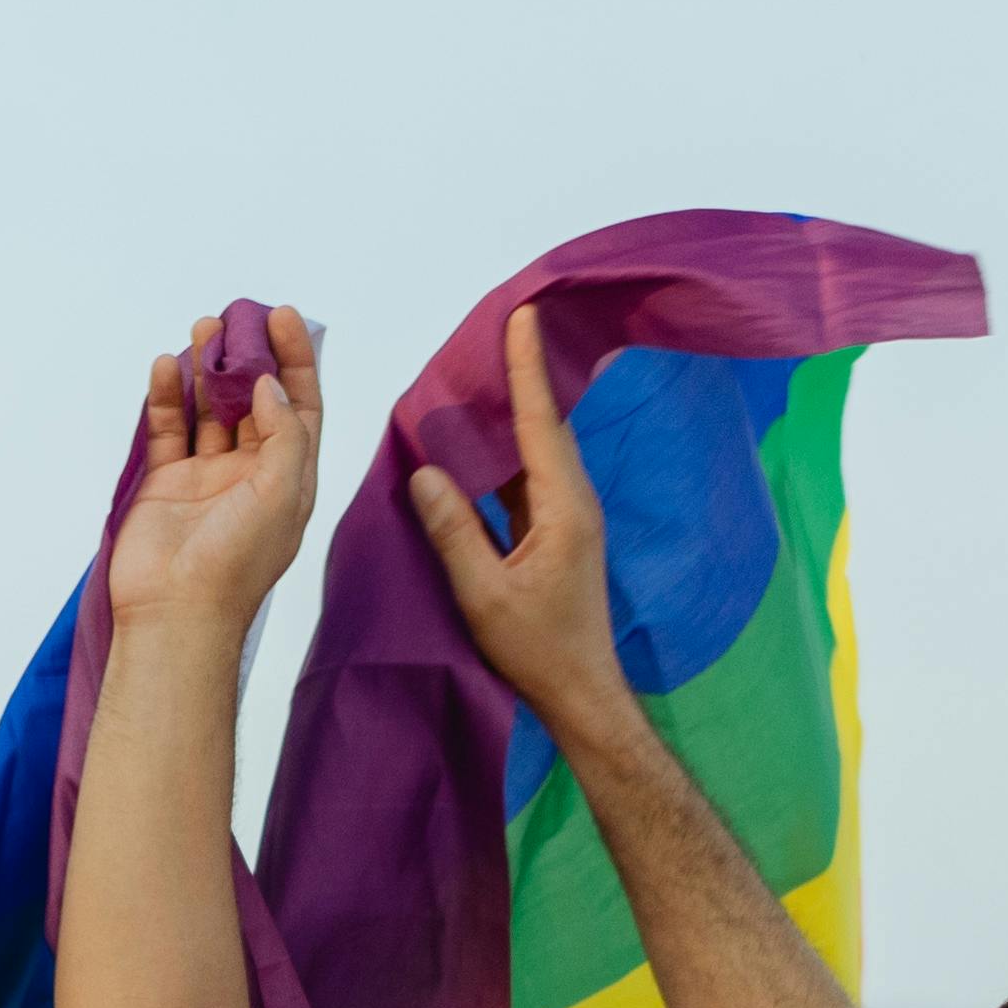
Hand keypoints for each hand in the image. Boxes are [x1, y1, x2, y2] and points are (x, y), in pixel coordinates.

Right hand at [106, 303, 324, 639]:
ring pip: (208, 410)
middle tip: (233, 319)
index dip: (295, 360)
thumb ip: (283, 434)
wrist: (177, 615)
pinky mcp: (166, 483)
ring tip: (200, 331)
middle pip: (252, 401)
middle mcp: (250, 475)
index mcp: (289, 479)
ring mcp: (206, 478)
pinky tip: (167, 368)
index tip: (281, 318)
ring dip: (205, 370)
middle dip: (245, 357)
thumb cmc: (236, 565)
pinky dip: (167, 397)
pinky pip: (168, 429)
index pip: (299, 407)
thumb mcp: (282, 494)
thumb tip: (268, 386)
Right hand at [403, 305, 633, 742]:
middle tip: (499, 327)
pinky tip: (481, 440)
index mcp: (564, 507)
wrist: (582, 692)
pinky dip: (506, 450)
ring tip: (483, 371)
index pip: (540, 421)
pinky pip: (528, 476)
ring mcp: (568, 517)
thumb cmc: (538, 649)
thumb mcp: (484, 593)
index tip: (521, 315)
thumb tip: (425, 472)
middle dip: (521, 374)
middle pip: (544, 424)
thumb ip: (454, 530)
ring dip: (513, 411)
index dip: (526, 367)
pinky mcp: (557, 534)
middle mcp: (573, 501)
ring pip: (537, 449)